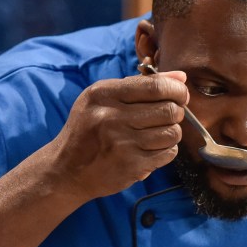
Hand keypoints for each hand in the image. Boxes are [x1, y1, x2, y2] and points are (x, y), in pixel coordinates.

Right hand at [51, 70, 187, 200]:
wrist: (67, 169)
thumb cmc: (88, 129)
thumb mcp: (103, 98)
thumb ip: (141, 84)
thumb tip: (180, 77)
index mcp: (104, 94)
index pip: (156, 86)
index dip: (177, 89)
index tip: (180, 94)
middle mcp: (112, 117)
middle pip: (169, 110)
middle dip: (177, 111)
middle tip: (169, 115)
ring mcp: (122, 144)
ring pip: (172, 133)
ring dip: (172, 132)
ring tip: (158, 133)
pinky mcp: (132, 166)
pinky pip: (168, 153)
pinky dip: (166, 150)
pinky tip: (152, 148)